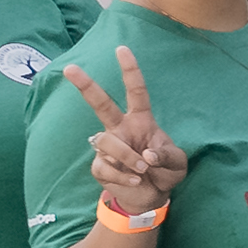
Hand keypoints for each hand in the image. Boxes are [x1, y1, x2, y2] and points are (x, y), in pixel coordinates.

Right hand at [61, 47, 188, 213]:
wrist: (153, 197)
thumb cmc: (165, 172)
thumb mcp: (177, 163)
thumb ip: (167, 156)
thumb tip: (146, 155)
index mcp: (141, 120)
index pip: (136, 91)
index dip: (130, 70)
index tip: (121, 49)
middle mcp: (121, 129)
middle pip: (101, 104)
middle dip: (86, 86)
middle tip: (70, 68)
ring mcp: (108, 147)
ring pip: (106, 141)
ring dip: (127, 157)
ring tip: (143, 169)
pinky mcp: (100, 167)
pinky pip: (105, 167)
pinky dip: (123, 175)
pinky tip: (135, 180)